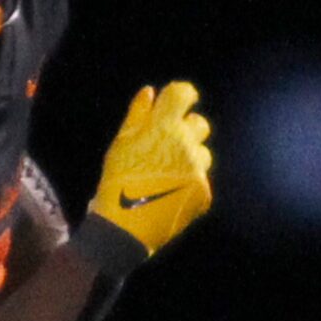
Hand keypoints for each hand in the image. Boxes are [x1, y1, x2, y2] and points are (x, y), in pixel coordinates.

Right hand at [87, 81, 212, 255]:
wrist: (124, 228)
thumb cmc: (116, 183)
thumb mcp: (119, 146)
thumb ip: (137, 116)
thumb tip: (150, 92)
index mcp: (164, 127)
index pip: (183, 94)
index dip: (180, 96)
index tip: (173, 103)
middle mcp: (187, 143)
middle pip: (199, 124)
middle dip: (185, 129)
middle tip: (166, 145)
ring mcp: (198, 169)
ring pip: (202, 153)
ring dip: (189, 158)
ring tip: (167, 173)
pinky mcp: (204, 191)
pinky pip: (200, 179)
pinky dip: (188, 182)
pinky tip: (170, 193)